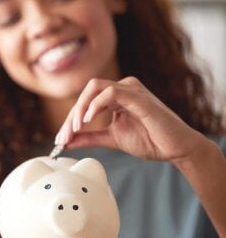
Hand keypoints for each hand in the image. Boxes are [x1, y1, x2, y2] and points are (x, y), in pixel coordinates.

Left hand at [55, 76, 208, 164]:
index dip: (70, 120)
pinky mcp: (139, 97)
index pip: (86, 101)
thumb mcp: (111, 138)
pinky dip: (96, 105)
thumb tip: (66, 142)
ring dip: (80, 109)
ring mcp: (131, 90)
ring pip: (95, 89)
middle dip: (71, 115)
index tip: (61, 139)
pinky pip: (111, 92)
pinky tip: (88, 120)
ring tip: (75, 129)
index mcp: (116, 96)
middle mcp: (123, 88)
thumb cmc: (150, 140)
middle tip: (64, 137)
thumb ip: (89, 137)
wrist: (176, 149)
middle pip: (87, 92)